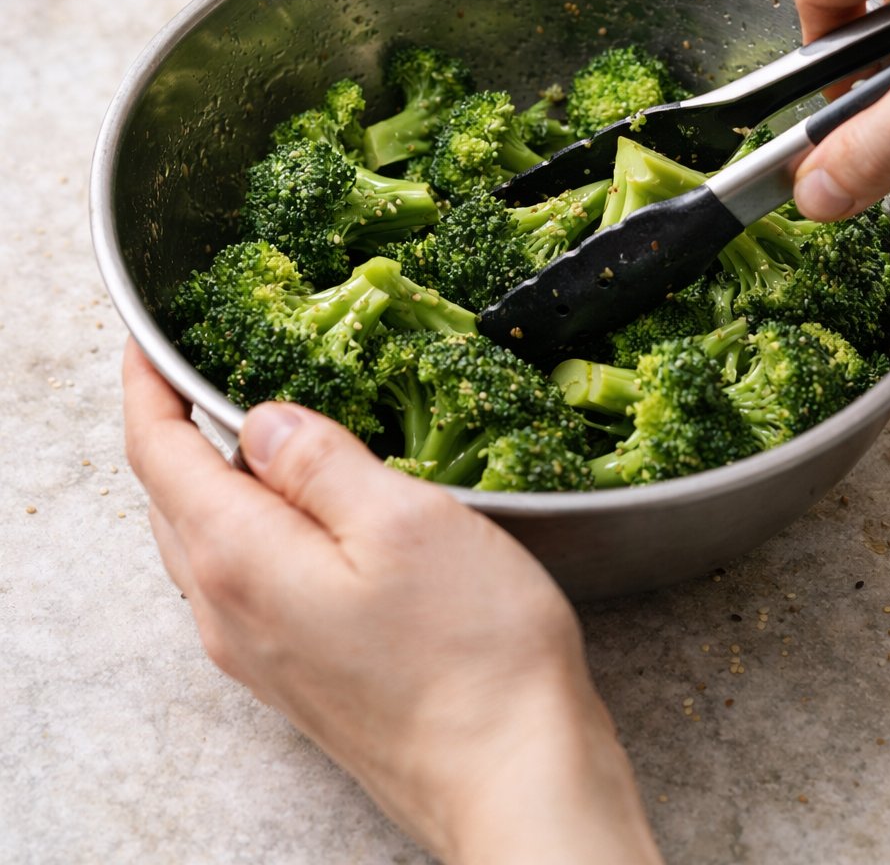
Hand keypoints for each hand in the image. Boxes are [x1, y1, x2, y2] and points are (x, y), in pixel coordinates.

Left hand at [123, 340, 662, 864]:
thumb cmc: (471, 655)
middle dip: (176, 427)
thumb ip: (319, 460)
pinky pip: (246, 578)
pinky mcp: (296, 673)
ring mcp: (259, 652)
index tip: (147, 341)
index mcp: (241, 559)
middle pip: (171, 498)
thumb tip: (263, 420)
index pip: (158, 454)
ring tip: (263, 426)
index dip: (145, 387)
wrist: (512, 779)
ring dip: (218, 477)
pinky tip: (309, 510)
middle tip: (203, 369)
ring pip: (207, 540)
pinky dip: (254, 524)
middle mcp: (228, 613)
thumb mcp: (401, 520)